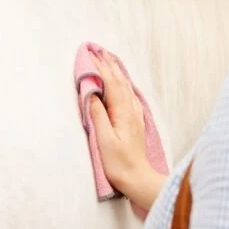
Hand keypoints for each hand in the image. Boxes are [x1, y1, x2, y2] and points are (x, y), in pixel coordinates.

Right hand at [88, 52, 162, 211]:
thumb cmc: (119, 163)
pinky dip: (123, 83)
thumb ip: (98, 115)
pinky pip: (129, 95)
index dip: (100, 67)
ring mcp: (135, 115)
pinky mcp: (135, 121)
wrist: (138, 179)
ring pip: (125, 86)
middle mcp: (131, 110)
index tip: (90, 54)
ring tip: (108, 58)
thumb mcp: (104, 140)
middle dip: (108, 64)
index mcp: (122, 112)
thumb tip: (91, 94)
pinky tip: (122, 82)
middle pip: (119, 81)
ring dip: (116, 70)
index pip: (110, 83)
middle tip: (97, 49)